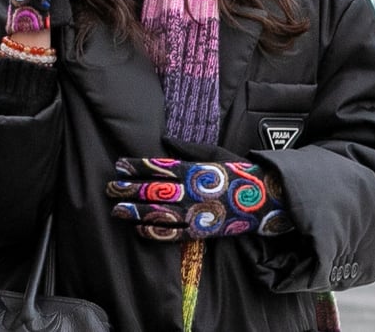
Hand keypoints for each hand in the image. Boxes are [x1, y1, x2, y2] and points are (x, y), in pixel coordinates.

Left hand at [105, 157, 291, 240]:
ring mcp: (196, 213)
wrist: (265, 199)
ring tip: (116, 209)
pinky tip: (138, 229)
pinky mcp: (201, 232)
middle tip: (109, 187)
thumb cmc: (238, 172)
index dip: (137, 166)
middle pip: (154, 190)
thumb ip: (187, 149)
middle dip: (129, 189)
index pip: (159, 167)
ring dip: (135, 211)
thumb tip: (163, 139)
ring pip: (159, 213)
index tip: (119, 165)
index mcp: (195, 170)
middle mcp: (192, 192)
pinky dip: (154, 232)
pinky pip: (173, 234)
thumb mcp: (214, 153)